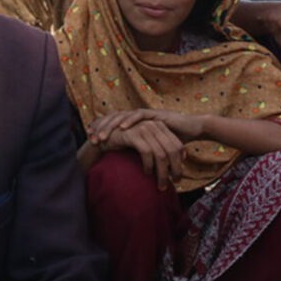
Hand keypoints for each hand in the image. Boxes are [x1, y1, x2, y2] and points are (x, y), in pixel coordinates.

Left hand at [88, 108, 203, 143]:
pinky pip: (139, 116)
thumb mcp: (151, 148)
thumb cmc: (171, 141)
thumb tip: (128, 167)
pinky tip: (122, 128)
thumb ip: (139, 152)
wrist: (191, 129)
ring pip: (123, 117)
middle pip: (113, 120)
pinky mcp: (154, 114)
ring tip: (101, 135)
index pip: (112, 124)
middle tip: (90, 139)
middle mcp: (136, 117)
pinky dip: (130, 121)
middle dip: (100, 128)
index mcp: (133, 123)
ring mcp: (144, 114)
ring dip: (111, 126)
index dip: (100, 130)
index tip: (89, 139)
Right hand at [99, 120, 185, 190]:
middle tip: (175, 182)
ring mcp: (143, 128)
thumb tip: (182, 158)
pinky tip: (147, 173)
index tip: (178, 174)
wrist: (105, 137)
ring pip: (160, 154)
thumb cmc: (128, 142)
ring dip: (162, 172)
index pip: (177, 145)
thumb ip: (162, 146)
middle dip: (175, 169)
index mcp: (160, 125)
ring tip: (161, 184)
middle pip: (171, 150)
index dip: (180, 161)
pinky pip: (146, 152)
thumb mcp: (148, 143)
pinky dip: (148, 165)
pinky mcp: (133, 134)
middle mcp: (153, 125)